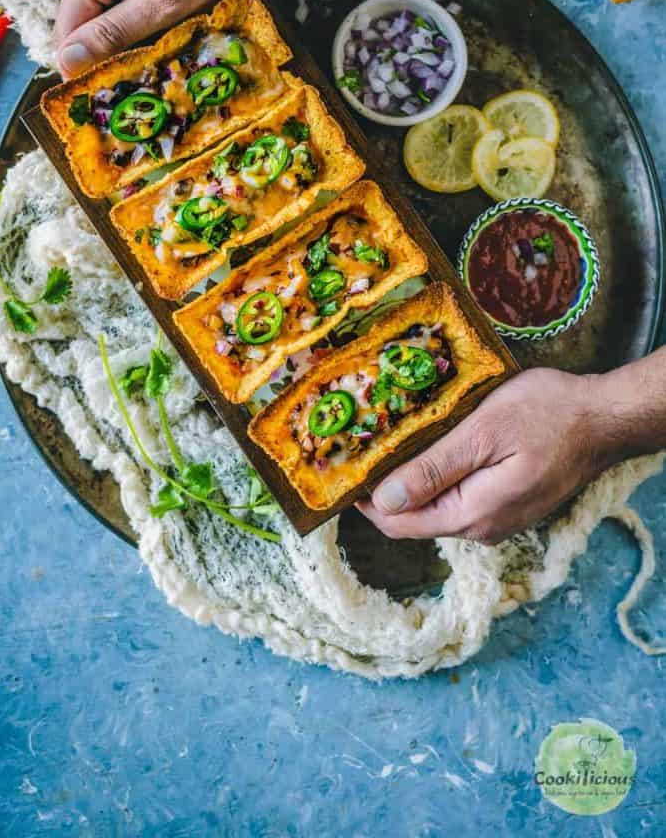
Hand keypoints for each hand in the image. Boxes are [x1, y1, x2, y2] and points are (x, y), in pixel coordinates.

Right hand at [54, 0, 276, 77]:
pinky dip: (136, 11)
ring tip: (161, 45)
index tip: (118, 92)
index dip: (88, 66)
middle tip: (148, 71)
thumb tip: (68, 60)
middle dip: (110, 49)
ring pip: (101, 9)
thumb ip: (117, 31)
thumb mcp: (169, 0)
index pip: (67, 32)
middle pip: (82, 21)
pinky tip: (164, 18)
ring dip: (126, 32)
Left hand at [357, 368, 620, 544]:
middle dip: (382, 491)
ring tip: (386, 443)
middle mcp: (482, 528)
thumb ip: (433, 468)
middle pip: (413, 519)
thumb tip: (382, 500)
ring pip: (435, 508)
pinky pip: (458, 498)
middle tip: (358, 448)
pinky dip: (435, 478)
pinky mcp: (506, 504)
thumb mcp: (483, 432)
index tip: (340, 469)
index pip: (399, 524)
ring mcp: (497, 519)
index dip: (364, 501)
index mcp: (473, 515)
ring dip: (408, 483)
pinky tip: (428, 448)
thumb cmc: (549, 415)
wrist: (603, 419)